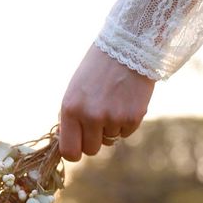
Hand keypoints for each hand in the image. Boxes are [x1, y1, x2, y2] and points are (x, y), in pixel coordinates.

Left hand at [59, 44, 155, 161]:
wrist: (127, 50)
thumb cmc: (97, 70)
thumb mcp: (76, 90)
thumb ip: (72, 117)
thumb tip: (71, 142)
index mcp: (71, 108)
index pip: (69, 150)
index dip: (74, 152)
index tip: (78, 148)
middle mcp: (91, 116)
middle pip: (91, 150)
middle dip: (94, 140)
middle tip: (98, 122)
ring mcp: (113, 119)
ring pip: (110, 140)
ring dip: (111, 127)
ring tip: (113, 102)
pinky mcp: (132, 119)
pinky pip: (126, 133)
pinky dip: (125, 122)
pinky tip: (125, 102)